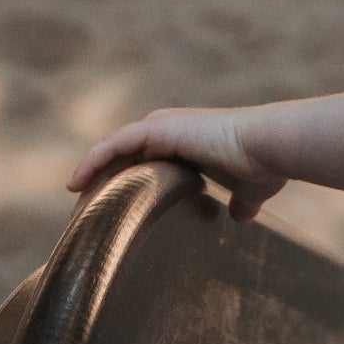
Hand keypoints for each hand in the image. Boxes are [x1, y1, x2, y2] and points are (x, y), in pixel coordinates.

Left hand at [67, 106, 284, 220]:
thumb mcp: (249, 191)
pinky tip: (75, 183)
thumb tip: (241, 218)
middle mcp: (169, 130)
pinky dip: (92, 161)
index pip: (142, 163)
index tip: (105, 213)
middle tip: (83, 215)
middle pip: (122, 157)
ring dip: (91, 175)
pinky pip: (113, 145)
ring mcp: (162, 126)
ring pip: (113, 151)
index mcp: (186, 143)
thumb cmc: (263, 167)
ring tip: (74, 204)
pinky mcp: (158, 127)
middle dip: (101, 184)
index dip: (121, 185)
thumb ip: (241, 203)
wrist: (269, 148)